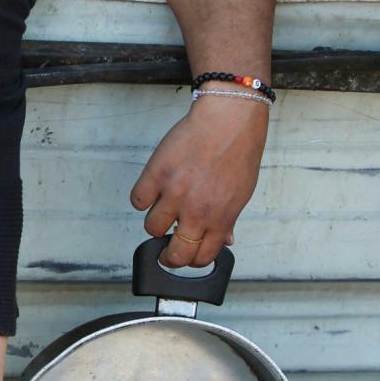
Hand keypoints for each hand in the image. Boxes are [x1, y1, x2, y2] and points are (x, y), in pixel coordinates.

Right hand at [132, 91, 266, 268]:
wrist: (227, 121)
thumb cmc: (237, 152)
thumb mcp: (241, 194)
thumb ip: (228, 221)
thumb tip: (225, 241)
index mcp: (220, 219)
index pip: (201, 258)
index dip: (192, 259)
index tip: (188, 251)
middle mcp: (196, 211)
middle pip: (175, 254)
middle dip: (169, 257)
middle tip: (167, 248)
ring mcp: (174, 194)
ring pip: (152, 228)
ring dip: (156, 223)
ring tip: (163, 209)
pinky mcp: (156, 175)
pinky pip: (138, 201)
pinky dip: (143, 198)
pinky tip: (154, 190)